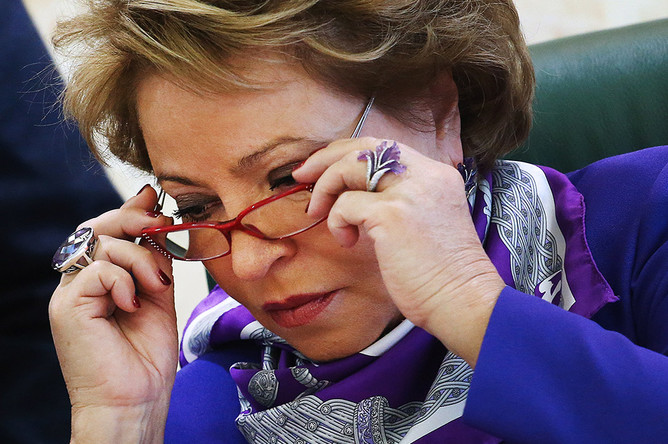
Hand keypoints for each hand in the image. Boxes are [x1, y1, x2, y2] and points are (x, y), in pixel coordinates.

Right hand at [49, 186, 177, 441]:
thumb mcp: (159, 295)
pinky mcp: (68, 307)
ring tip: (157, 287)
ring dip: (140, 259)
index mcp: (99, 279)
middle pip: (98, 229)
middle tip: (161, 225)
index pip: (108, 231)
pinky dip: (124, 281)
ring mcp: (70, 294)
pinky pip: (98, 271)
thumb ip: (156, 259)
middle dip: (134, 219)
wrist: (135, 399)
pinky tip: (134, 304)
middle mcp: (79, 282)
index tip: (158, 202)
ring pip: (102, 245)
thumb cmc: (147, 355)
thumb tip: (160, 216)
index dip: (132, 211)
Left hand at [292, 137, 504, 365]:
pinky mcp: (392, 214)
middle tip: (302, 175)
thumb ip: (401, 200)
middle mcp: (426, 175)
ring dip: (325, 187)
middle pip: (366, 145)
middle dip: (326, 157)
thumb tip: (355, 195)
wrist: (462, 301)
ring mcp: (410, 192)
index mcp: (437, 175)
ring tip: (319, 213)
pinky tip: (347, 241)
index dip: (349, 152)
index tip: (324, 167)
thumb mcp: (428, 222)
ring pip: (351, 165)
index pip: (386, 147)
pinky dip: (336, 220)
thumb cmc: (441, 274)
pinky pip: (345, 204)